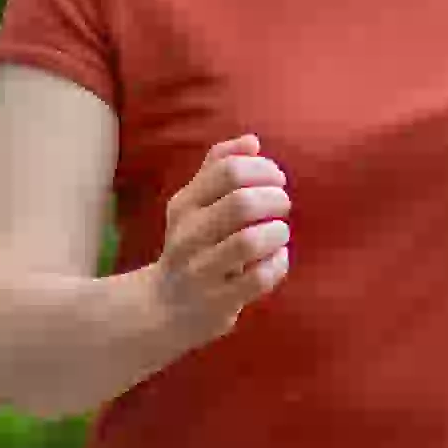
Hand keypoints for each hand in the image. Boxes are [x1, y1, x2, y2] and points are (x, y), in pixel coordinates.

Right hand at [155, 135, 290, 339]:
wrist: (164, 306)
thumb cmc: (191, 245)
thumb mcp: (194, 204)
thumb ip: (218, 167)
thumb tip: (252, 140)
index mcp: (184, 204)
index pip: (228, 170)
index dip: (262, 169)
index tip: (276, 178)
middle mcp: (188, 235)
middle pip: (241, 203)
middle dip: (275, 199)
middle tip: (282, 204)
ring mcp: (202, 270)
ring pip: (250, 241)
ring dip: (277, 232)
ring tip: (279, 232)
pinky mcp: (219, 301)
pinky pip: (259, 278)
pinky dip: (278, 263)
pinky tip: (278, 257)